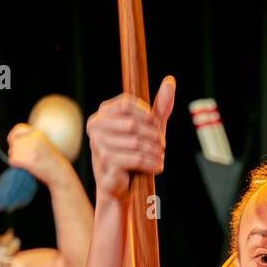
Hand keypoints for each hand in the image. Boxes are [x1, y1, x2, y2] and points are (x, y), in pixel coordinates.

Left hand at [6, 124, 68, 184]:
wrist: (61, 174)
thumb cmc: (53, 162)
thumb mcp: (45, 144)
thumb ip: (32, 139)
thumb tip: (14, 140)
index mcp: (38, 133)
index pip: (18, 128)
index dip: (13, 136)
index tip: (12, 142)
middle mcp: (34, 139)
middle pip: (13, 142)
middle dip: (14, 150)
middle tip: (24, 158)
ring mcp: (31, 149)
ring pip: (11, 152)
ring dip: (15, 158)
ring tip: (27, 163)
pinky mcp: (27, 160)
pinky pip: (12, 160)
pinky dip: (15, 165)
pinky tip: (25, 167)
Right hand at [86, 75, 175, 200]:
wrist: (120, 186)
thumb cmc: (134, 153)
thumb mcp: (149, 128)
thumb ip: (159, 107)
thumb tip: (170, 80)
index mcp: (103, 113)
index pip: (127, 104)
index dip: (147, 114)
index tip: (158, 125)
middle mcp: (95, 126)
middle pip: (133, 124)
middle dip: (154, 135)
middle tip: (163, 145)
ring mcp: (97, 144)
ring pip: (137, 142)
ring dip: (155, 151)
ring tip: (161, 156)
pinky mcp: (106, 162)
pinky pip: (136, 158)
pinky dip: (151, 163)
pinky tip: (158, 167)